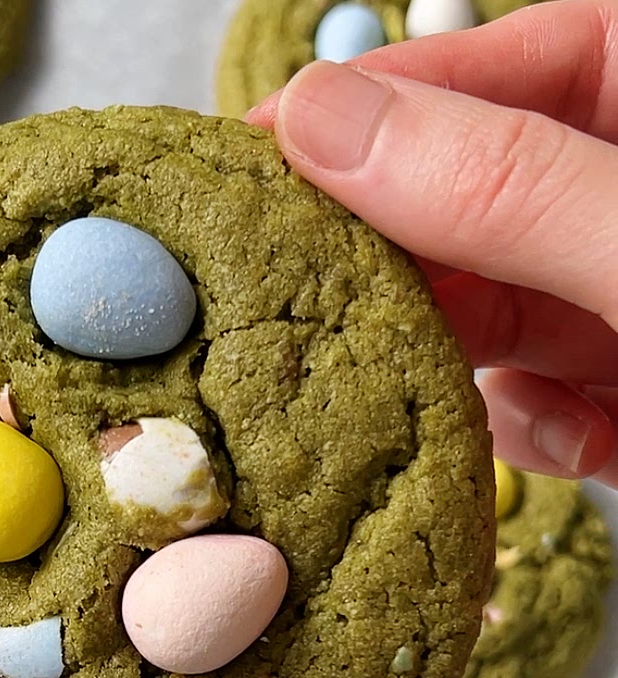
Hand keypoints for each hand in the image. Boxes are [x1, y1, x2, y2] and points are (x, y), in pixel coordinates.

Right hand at [247, 0, 617, 485]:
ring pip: (482, 312)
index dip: (387, 97)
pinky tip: (586, 437)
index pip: (511, 68)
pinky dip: (531, 428)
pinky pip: (524, 399)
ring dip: (461, 361)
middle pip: (472, 202)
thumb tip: (323, 123)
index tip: (266, 140)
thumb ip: (502, 189)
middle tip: (303, 285)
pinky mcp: (610, 395)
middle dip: (405, 259)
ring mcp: (615, 302)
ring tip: (453, 386)